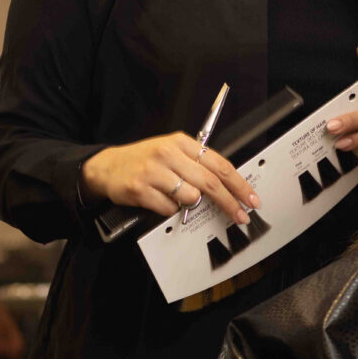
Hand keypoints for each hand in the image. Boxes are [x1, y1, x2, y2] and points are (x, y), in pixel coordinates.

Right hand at [81, 133, 258, 224]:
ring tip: (175, 196)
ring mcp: (154, 171)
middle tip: (240, 216)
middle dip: (229, 202)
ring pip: (189, 197)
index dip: (239, 184)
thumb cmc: (145, 161)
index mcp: (182, 142)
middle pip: (210, 183)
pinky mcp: (140, 188)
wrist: (107, 166)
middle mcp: (169, 153)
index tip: (251, 198)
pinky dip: (168, 209)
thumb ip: (197, 165)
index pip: (220, 164)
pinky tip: (159, 199)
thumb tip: (227, 186)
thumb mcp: (172, 152)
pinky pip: (168, 208)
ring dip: (188, 203)